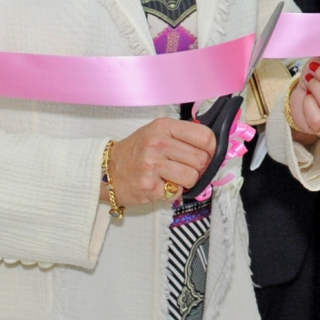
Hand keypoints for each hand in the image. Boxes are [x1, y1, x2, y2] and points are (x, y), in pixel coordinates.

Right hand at [101, 118, 215, 208]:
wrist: (107, 170)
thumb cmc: (137, 151)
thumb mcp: (158, 132)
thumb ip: (183, 135)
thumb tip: (213, 146)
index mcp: (163, 126)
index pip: (204, 136)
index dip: (211, 148)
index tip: (207, 153)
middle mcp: (157, 144)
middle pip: (200, 159)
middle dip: (200, 167)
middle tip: (189, 168)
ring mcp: (152, 166)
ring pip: (192, 177)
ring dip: (187, 181)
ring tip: (173, 177)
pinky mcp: (149, 187)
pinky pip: (177, 192)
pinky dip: (173, 191)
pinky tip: (161, 184)